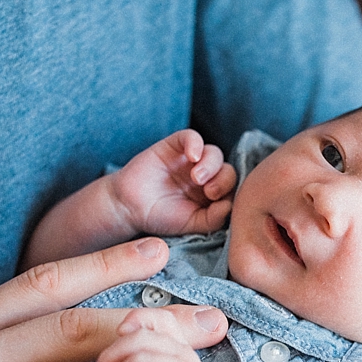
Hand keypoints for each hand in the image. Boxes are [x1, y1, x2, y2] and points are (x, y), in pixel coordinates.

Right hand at [112, 128, 236, 237]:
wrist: (129, 208)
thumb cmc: (161, 218)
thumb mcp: (192, 224)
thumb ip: (214, 219)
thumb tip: (230, 206)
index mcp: (212, 194)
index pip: (232, 188)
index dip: (229, 193)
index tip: (216, 203)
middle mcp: (205, 175)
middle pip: (227, 169)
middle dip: (223, 180)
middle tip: (209, 191)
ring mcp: (190, 160)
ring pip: (213, 153)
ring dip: (211, 164)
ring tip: (196, 178)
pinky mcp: (174, 146)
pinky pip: (191, 137)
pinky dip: (195, 143)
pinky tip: (192, 156)